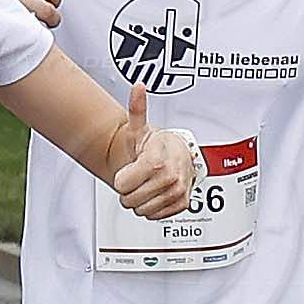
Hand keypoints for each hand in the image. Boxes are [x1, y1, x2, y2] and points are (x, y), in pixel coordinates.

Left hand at [112, 87, 195, 219]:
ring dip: (140, 200)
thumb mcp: (139, 129)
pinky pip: (154, 216)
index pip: (123, 185)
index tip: (129, 169)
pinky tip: (156, 192)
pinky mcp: (182, 204)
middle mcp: (170, 178)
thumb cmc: (154, 145)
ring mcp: (177, 192)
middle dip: (129, 190)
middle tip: (138, 177)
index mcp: (156, 161)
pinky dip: (152, 208)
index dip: (122, 179)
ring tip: (147, 183)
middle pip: (129, 200)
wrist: (176, 156)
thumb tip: (138, 87)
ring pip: (140, 210)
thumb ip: (137, 110)